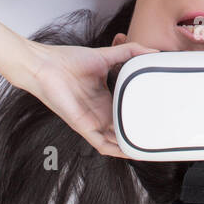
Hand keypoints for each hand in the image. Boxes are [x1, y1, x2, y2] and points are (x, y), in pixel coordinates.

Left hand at [20, 38, 159, 157]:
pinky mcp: (83, 126)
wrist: (45, 66)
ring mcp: (92, 120)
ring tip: (150, 148)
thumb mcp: (106, 55)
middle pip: (122, 128)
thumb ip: (130, 51)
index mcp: (104, 97)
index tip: (158, 113)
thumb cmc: (67, 61)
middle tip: (159, 135)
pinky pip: (101, 145)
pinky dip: (116, 150)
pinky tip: (129, 152)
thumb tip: (153, 50)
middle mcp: (99, 111)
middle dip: (138, 134)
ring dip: (130, 145)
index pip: (125, 110)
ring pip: (114, 141)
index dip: (140, 114)